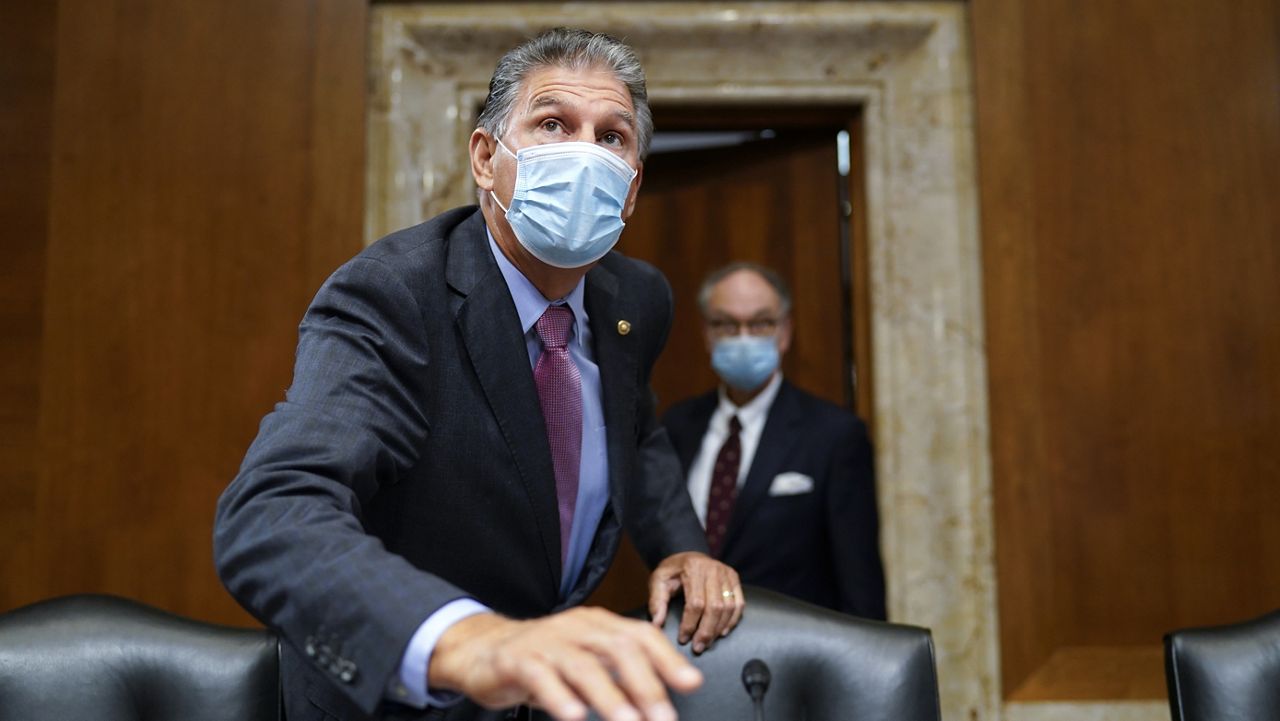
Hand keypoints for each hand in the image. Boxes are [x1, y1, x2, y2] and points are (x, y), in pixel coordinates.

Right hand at [429, 607, 701, 720]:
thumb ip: (619, 677)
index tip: (691, 684)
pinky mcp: (517, 660)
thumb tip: (659, 700)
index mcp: (597, 625)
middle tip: (662, 717)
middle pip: (618, 648)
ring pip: (583, 665)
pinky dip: (560, 697)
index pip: (640, 634)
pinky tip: (574, 715)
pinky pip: (541, 676)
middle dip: (646, 684)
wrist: (483, 651)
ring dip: (609, 697)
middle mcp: (575, 628)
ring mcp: (546, 642)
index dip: (668, 658)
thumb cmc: (542, 659)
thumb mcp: (585, 663)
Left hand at [647, 552, 743, 653]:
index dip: (690, 624)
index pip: (695, 603)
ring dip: (719, 629)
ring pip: (728, 607)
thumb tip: (656, 624)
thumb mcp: (658, 580)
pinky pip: (739, 603)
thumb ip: (656, 601)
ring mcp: (726, 573)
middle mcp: (713, 569)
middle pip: (715, 607)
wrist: (687, 556)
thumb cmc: (672, 571)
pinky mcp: (734, 579)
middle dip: (706, 631)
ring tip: (707, 642)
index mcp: (693, 568)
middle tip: (698, 647)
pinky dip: (732, 620)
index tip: (683, 639)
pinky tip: (722, 632)